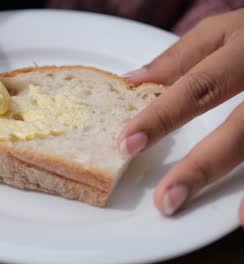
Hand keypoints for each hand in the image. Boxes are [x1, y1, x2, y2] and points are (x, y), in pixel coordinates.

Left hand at [119, 9, 243, 222]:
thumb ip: (178, 59)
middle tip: (166, 198)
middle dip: (202, 165)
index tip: (126, 144)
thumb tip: (130, 82)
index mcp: (241, 49)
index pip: (196, 87)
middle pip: (239, 127)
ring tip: (234, 218)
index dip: (161, 117)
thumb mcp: (220, 33)